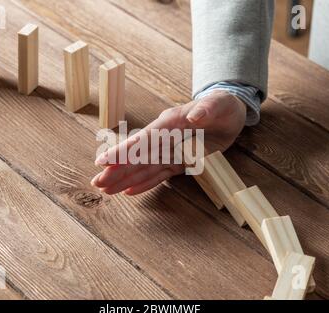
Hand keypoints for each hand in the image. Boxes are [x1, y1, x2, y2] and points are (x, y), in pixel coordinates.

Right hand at [91, 91, 246, 194]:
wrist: (231, 114)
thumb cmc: (223, 106)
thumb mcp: (219, 104)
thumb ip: (206, 109)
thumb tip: (193, 116)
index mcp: (170, 123)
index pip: (142, 140)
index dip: (123, 151)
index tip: (104, 161)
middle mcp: (165, 138)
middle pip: (137, 157)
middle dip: (117, 170)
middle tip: (97, 183)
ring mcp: (170, 151)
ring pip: (144, 168)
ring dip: (125, 179)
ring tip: (106, 190)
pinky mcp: (180, 162)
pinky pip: (160, 175)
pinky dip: (145, 183)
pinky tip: (129, 191)